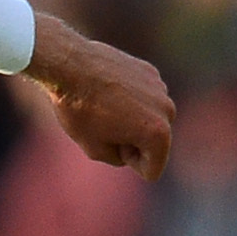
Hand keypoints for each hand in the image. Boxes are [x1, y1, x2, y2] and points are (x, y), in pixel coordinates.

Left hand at [31, 22, 175, 180]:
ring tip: (104, 107)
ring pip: (150, 119)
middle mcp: (167, 110)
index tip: (110, 142)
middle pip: (153, 144)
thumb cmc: (80, 110)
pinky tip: (108, 90)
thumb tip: (130, 146)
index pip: (151, 170)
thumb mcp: (96, 149)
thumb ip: (120, 157)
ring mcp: (160, 88)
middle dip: (133, 142)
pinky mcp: (150, 71)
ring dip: (132, 120)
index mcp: (158, 134)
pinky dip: (130, 100)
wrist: (69, 65)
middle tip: (105, 125)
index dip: (126, 162)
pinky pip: (144, 99)